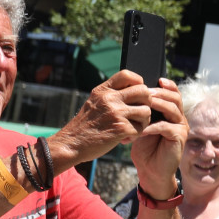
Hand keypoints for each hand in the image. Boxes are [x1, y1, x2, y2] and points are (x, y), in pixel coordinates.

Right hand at [50, 71, 170, 167]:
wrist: (71, 144)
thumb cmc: (86, 125)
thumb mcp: (95, 102)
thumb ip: (112, 95)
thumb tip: (138, 90)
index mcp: (103, 90)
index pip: (127, 75)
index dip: (138, 82)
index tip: (137, 95)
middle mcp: (110, 98)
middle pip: (144, 91)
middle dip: (146, 103)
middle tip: (138, 113)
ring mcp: (116, 112)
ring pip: (146, 111)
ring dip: (143, 122)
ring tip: (132, 127)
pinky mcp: (121, 128)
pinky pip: (141, 128)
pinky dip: (136, 135)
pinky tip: (125, 137)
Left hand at [128, 79, 187, 198]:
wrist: (150, 171)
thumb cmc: (145, 148)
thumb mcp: (142, 125)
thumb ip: (143, 112)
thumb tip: (133, 94)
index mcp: (171, 113)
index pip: (172, 93)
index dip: (167, 85)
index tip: (156, 78)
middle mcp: (179, 118)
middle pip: (174, 98)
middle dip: (158, 93)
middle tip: (144, 92)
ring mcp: (181, 128)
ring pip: (172, 109)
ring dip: (156, 105)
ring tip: (142, 105)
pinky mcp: (179, 138)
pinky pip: (166, 126)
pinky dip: (152, 126)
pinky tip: (141, 128)